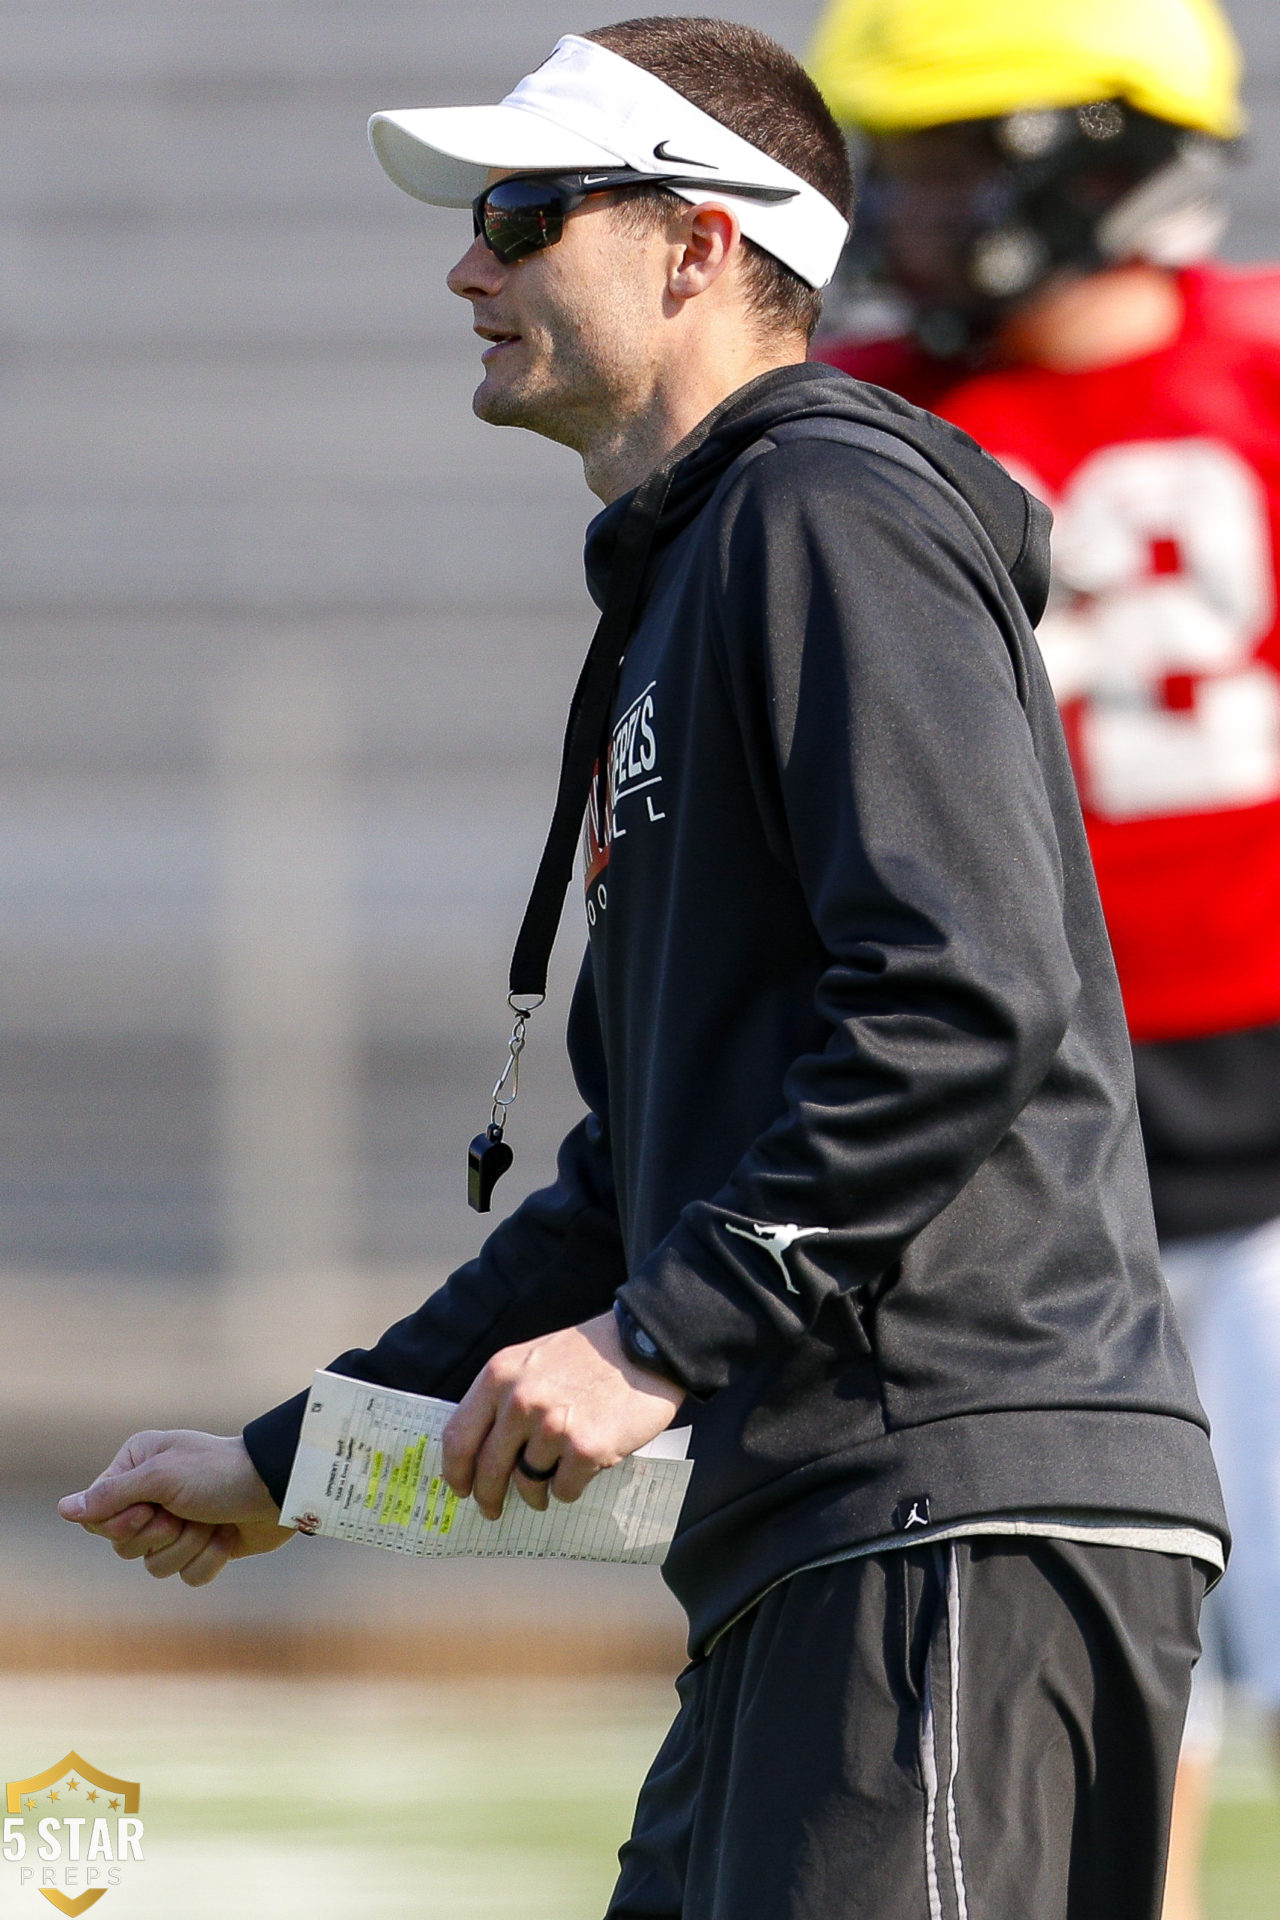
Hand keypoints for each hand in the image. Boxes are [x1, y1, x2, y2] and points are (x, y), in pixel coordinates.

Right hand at [58, 1430, 293, 1586]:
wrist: (279, 1489)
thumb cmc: (220, 1472)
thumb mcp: (161, 1477)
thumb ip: (112, 1495)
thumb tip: (64, 1509)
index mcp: (137, 1467)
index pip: (98, 1515)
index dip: (121, 1524)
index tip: (148, 1508)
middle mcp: (152, 1494)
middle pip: (123, 1545)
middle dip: (159, 1536)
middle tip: (184, 1513)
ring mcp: (178, 1522)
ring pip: (154, 1566)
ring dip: (187, 1547)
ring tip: (211, 1522)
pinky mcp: (202, 1547)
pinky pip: (185, 1576)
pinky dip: (207, 1560)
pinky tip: (227, 1537)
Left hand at [443, 1311, 683, 1518]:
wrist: (644, 1346)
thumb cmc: (590, 1353)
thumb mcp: (532, 1360)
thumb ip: (504, 1396)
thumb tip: (482, 1448)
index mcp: (500, 1376)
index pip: (459, 1436)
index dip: (455, 1471)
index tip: (460, 1487)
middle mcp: (520, 1402)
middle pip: (489, 1468)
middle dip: (489, 1496)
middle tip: (493, 1508)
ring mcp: (553, 1427)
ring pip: (528, 1483)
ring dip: (535, 1494)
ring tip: (546, 1488)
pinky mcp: (586, 1449)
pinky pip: (563, 1489)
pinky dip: (569, 1488)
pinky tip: (580, 1472)